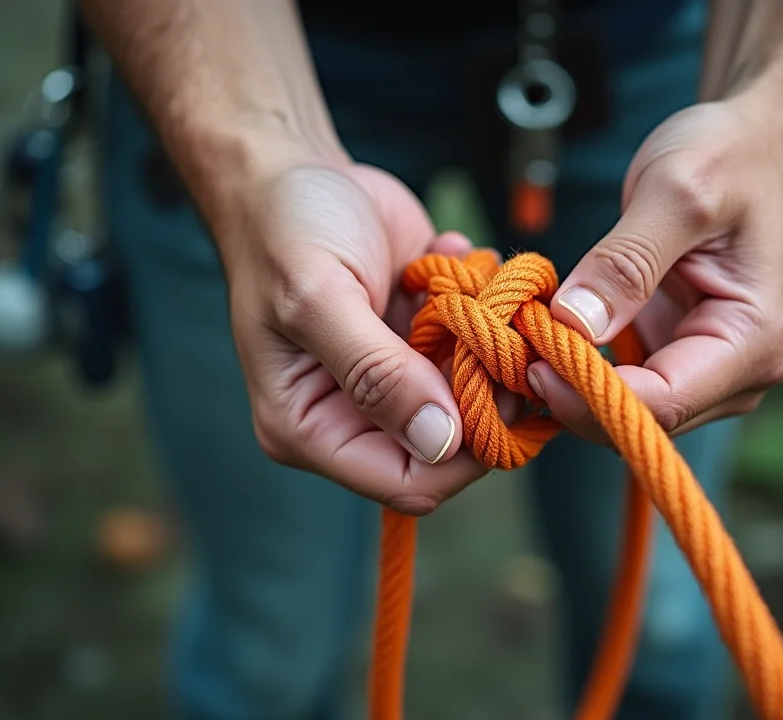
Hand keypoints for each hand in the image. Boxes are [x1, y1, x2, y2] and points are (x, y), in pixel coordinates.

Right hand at [220, 160, 486, 514]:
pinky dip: (486, 306)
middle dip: (485, 393)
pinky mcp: (422, 342)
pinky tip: (454, 261)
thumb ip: (375, 372)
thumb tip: (441, 443)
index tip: (495, 387)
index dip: (464, 452)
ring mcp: (394, 380)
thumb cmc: (284, 231)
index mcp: (310, 427)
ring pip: (474, 398)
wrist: (292, 174)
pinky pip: (479, 347)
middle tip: (499, 330)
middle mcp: (353, 416)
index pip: (406, 482)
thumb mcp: (318, 296)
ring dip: (491, 343)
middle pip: (450, 449)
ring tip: (473, 288)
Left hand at [533, 100, 782, 439]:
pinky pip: (617, 384)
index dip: (590, 397)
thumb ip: (626, 262)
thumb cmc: (729, 157)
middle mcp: (735, 373)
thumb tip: (576, 325)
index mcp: (754, 341)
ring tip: (518, 339)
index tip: (531, 363)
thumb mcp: (676, 192)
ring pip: (622, 411)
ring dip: (568, 385)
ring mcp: (703, 370)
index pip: (665, 403)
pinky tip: (539, 337)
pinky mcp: (671, 356)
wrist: (753, 144)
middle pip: (641, 421)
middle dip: (572, 395)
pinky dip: (575, 369)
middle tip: (510, 350)